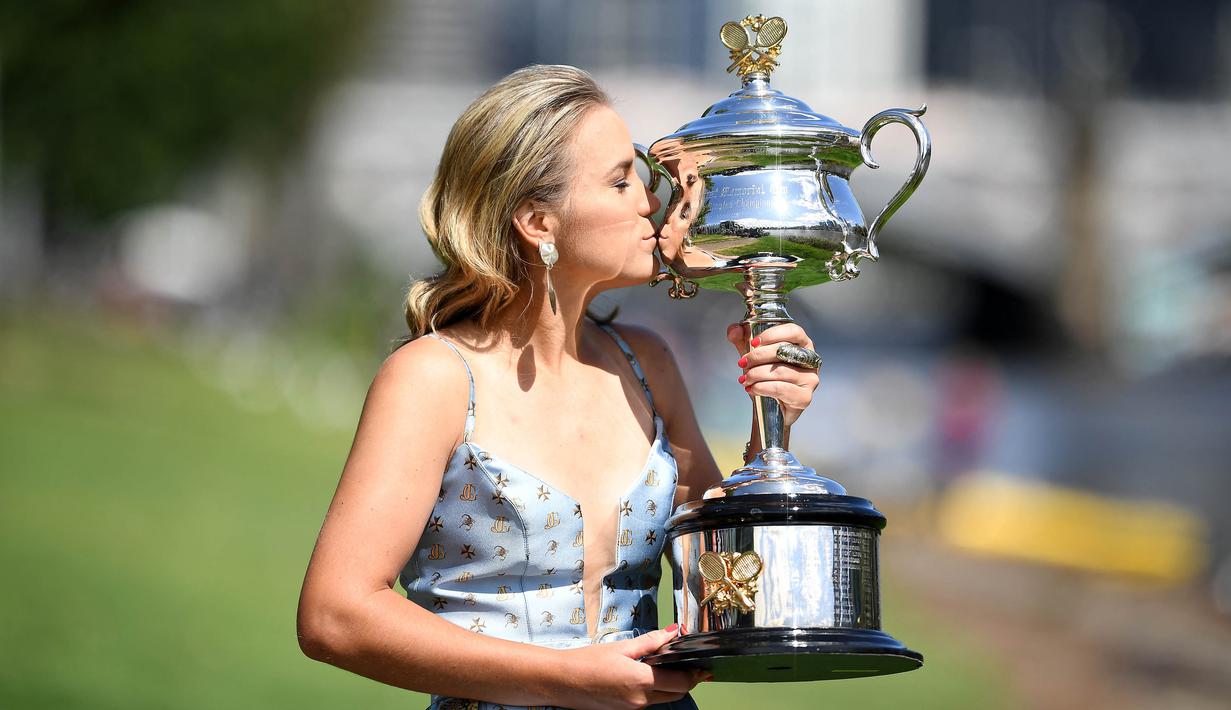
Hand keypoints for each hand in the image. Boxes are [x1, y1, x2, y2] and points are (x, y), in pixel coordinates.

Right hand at [557, 626, 709, 709]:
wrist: (561, 681)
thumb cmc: (587, 662)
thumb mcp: (621, 647)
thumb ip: (651, 641)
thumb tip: (674, 632)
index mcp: (641, 681)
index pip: (681, 682)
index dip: (695, 674)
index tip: (703, 665)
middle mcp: (640, 699)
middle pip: (676, 693)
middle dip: (687, 681)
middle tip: (690, 664)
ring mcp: (632, 708)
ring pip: (663, 698)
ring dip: (671, 685)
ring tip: (667, 666)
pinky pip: (648, 701)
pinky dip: (654, 689)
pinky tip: (647, 674)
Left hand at [726, 322, 819, 427]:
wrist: (770, 410)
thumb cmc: (766, 378)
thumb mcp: (753, 356)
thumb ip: (743, 340)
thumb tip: (734, 330)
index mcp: (802, 344)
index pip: (793, 331)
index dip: (772, 334)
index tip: (753, 342)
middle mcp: (810, 360)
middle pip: (784, 350)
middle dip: (758, 356)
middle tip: (742, 362)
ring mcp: (810, 379)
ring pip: (780, 371)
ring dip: (757, 374)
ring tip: (745, 379)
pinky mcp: (804, 397)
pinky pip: (780, 388)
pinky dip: (762, 387)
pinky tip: (752, 388)